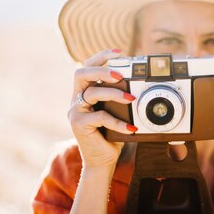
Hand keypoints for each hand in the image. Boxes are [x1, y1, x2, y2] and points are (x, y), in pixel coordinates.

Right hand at [68, 49, 136, 168]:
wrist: (102, 161)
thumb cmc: (111, 134)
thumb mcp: (116, 111)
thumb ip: (119, 96)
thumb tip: (138, 84)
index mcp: (84, 92)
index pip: (87, 66)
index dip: (101, 56)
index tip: (120, 52)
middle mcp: (76, 99)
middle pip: (81, 73)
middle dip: (102, 69)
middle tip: (120, 74)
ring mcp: (75, 112)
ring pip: (92, 93)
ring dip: (114, 93)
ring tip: (131, 98)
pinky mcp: (78, 125)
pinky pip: (100, 117)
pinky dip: (118, 121)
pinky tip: (131, 127)